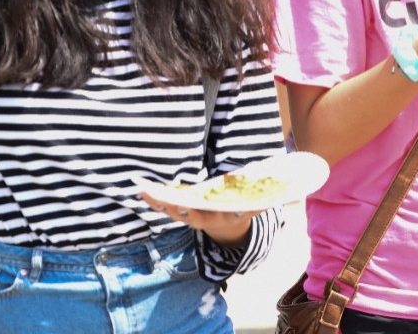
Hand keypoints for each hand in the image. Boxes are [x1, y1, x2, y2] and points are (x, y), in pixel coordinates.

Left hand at [138, 192, 255, 247]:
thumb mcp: (252, 206)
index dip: (208, 207)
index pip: (216, 212)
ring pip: (172, 212)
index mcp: (223, 216)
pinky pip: (165, 208)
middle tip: (165, 199)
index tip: (204, 204)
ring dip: (158, 201)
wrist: (228, 227)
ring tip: (143, 189)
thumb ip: (260, 200)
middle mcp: (205, 220)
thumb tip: (276, 191)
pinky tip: (141, 190)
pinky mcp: (181, 214)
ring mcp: (190, 218)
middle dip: (176, 206)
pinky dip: (154, 200)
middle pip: (188, 213)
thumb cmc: (240, 208)